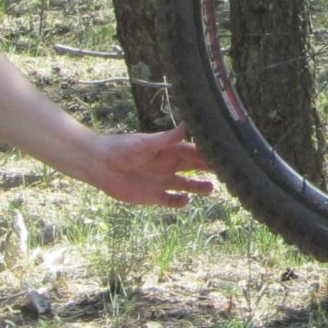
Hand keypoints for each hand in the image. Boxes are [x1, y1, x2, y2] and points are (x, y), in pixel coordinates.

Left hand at [85, 125, 214, 209]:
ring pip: (186, 185)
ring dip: (199, 187)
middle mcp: (168, 165)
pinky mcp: (152, 196)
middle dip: (209, 170)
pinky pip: (170, 200)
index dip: (209, 154)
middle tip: (228, 173)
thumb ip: (167, 138)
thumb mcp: (146, 143)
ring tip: (212, 189)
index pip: (194, 152)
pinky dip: (179, 202)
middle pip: (194, 168)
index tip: (227, 155)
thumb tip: (187, 125)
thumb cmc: (121, 148)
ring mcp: (161, 181)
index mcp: (169, 150)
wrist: (99, 164)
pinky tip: (186, 201)